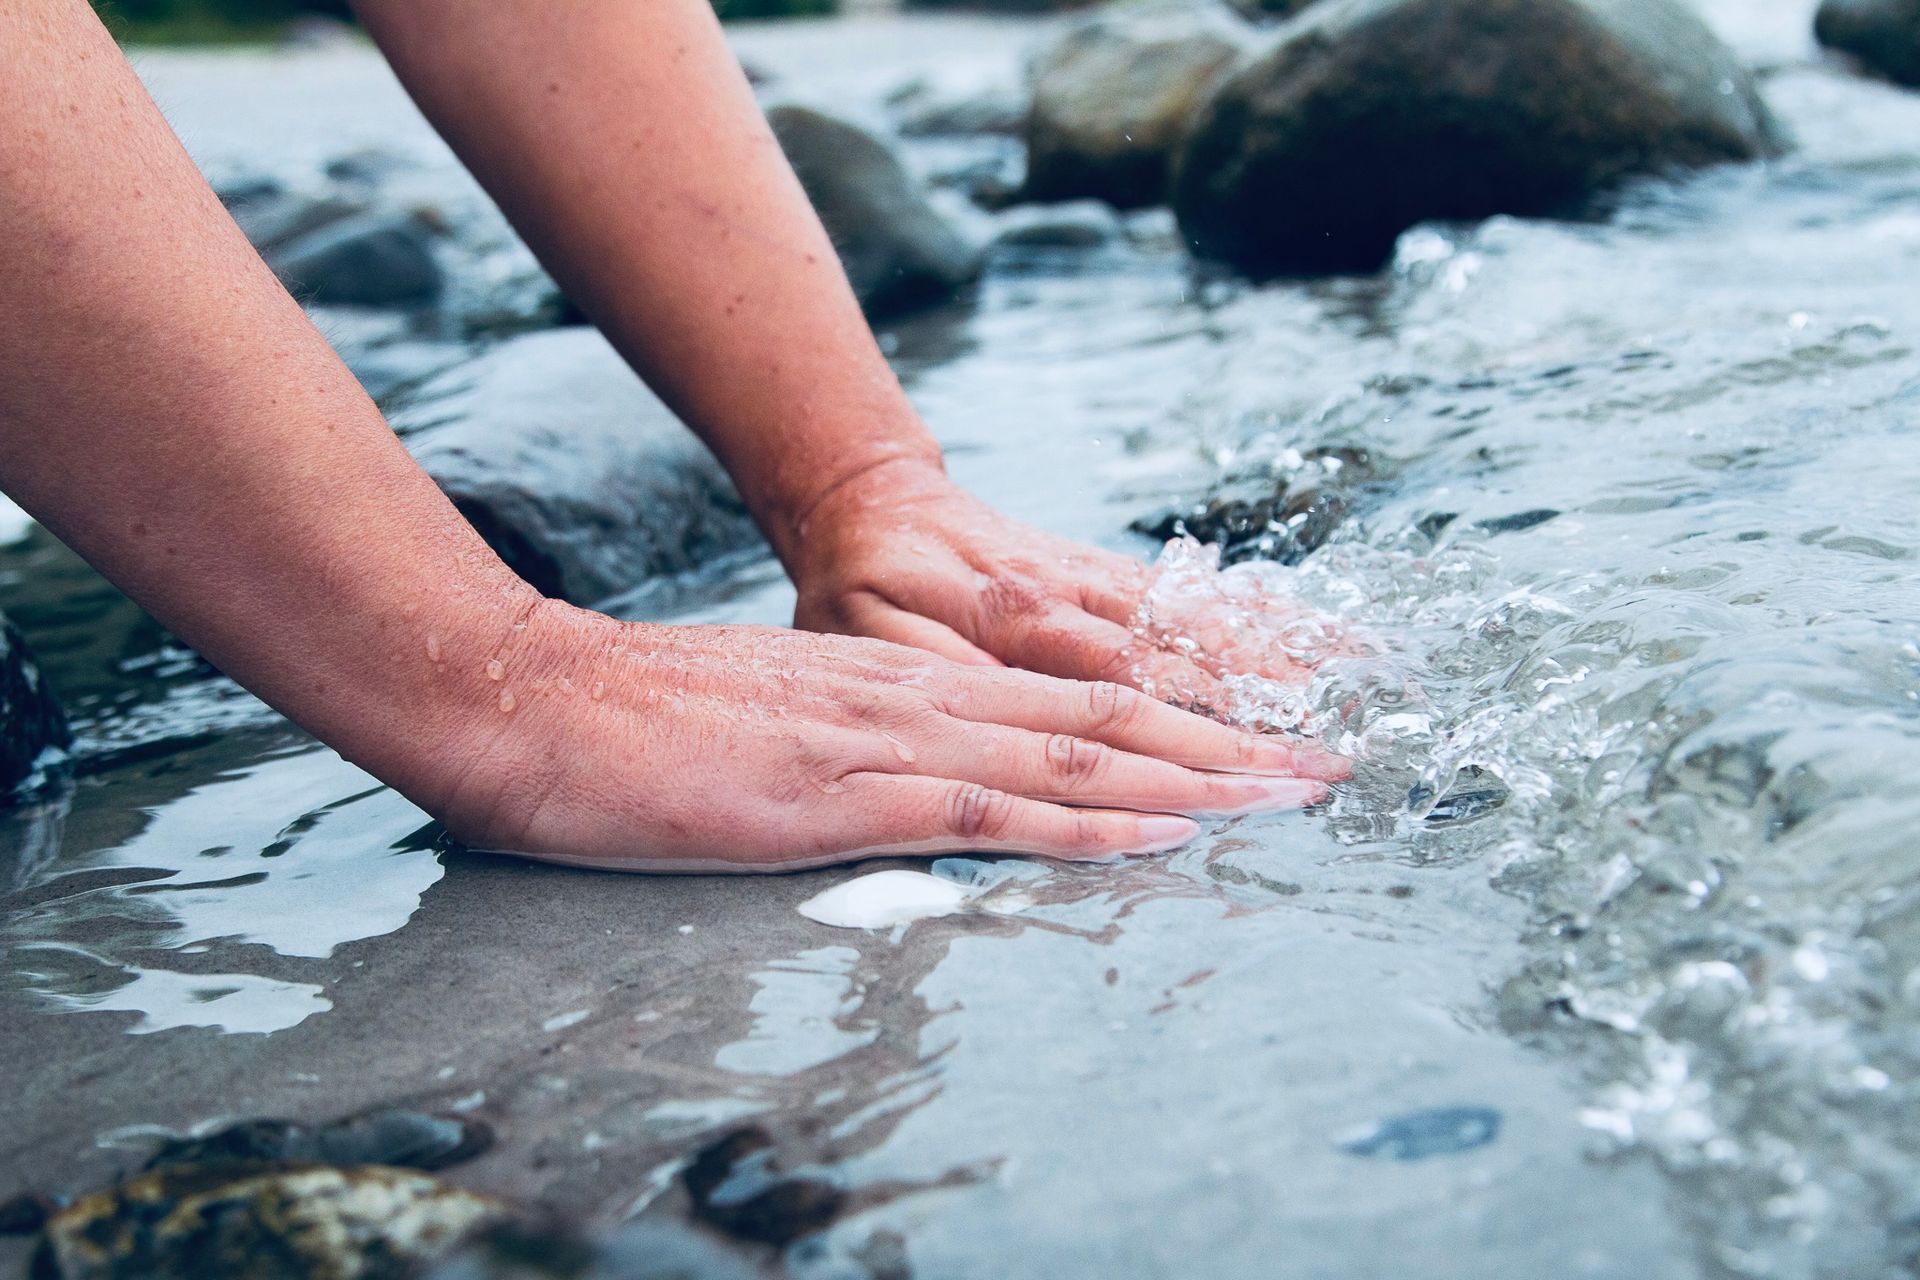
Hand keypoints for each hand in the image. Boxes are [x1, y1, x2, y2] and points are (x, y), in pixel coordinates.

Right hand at [428, 600, 1344, 871]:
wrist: (542, 701)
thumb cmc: (649, 722)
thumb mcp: (779, 723)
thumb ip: (860, 747)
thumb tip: (925, 783)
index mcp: (907, 680)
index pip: (1073, 700)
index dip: (1181, 721)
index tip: (1266, 743)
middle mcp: (918, 696)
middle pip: (1105, 717)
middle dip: (1228, 745)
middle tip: (1330, 768)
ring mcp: (885, 740)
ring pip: (1071, 755)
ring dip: (1191, 779)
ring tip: (1286, 796)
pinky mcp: (837, 794)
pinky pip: (984, 809)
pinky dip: (1083, 821)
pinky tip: (1153, 832)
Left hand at [787, 460, 1309, 713]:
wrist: (870, 501)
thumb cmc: (859, 588)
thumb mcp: (863, 638)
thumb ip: (935, 678)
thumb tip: (1010, 725)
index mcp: (1007, 619)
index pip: (1116, 686)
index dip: (1184, 735)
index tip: (1249, 776)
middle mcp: (1066, 592)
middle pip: (1178, 657)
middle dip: (1257, 715)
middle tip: (1328, 763)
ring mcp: (1093, 577)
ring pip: (1199, 615)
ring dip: (1277, 657)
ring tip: (1356, 690)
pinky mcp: (1106, 569)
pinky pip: (1192, 592)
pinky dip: (1257, 613)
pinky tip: (1314, 634)